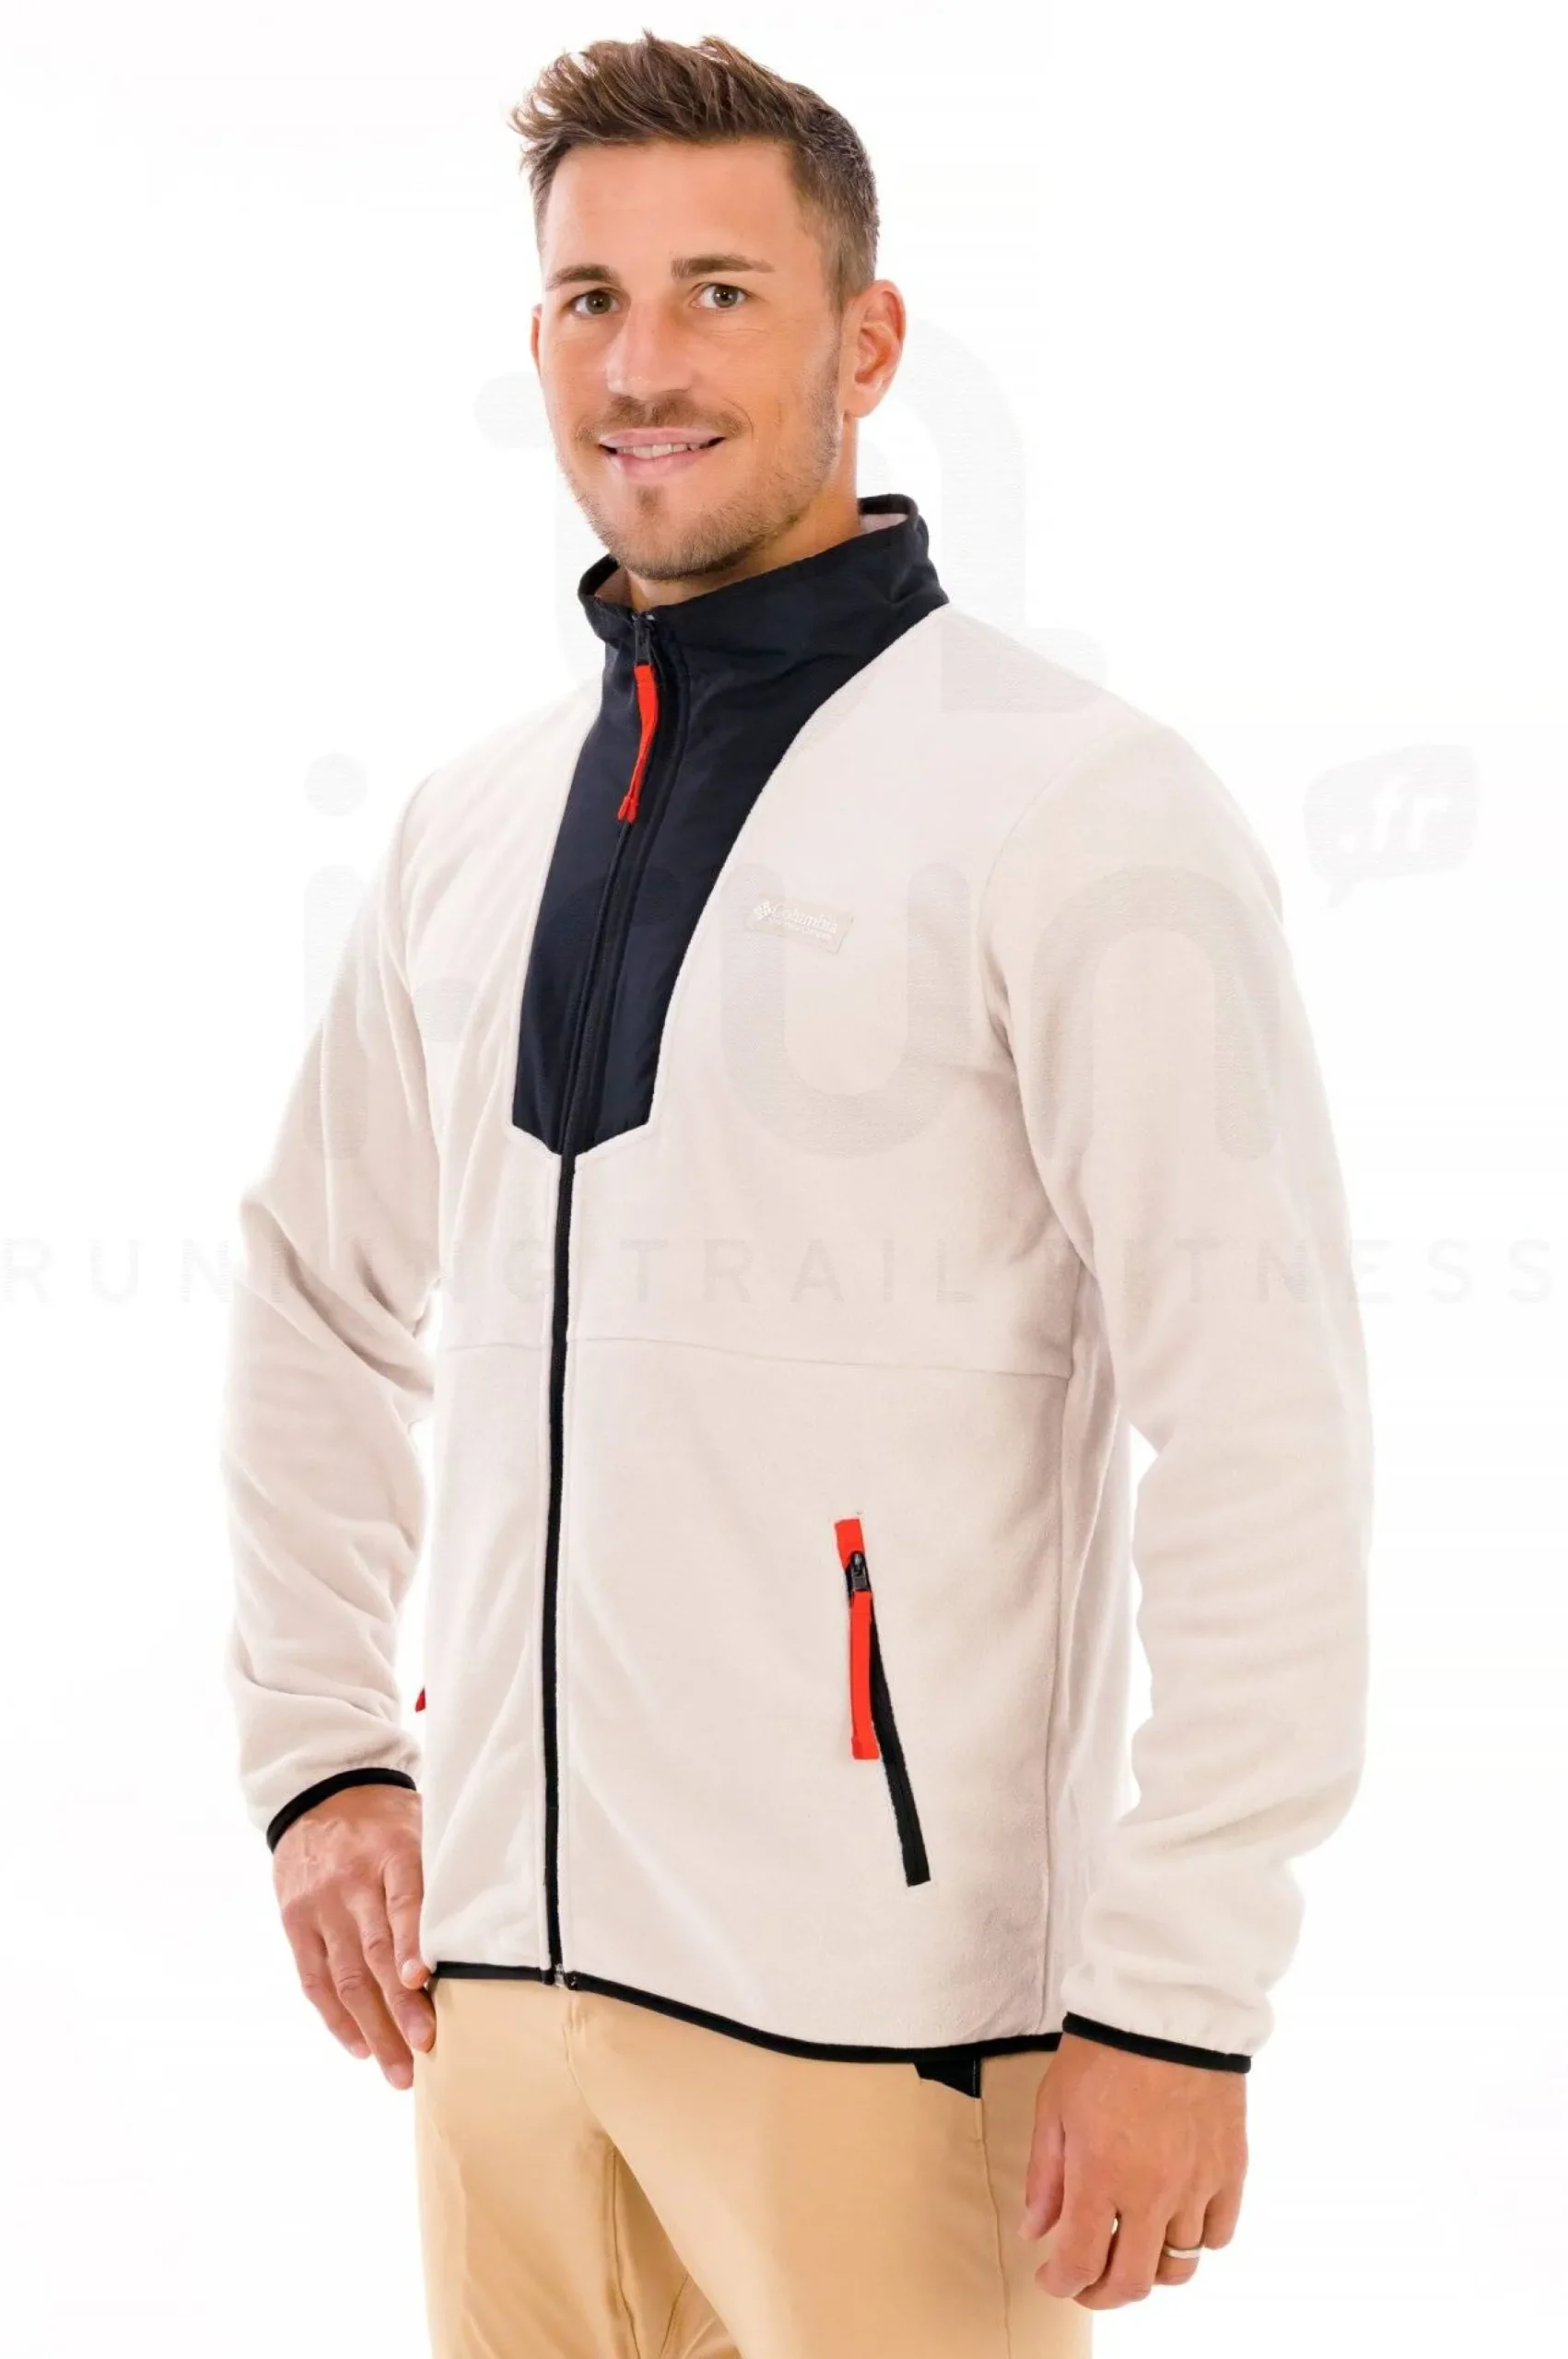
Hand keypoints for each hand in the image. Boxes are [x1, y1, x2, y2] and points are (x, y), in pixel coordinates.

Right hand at [272, 1783, 435, 2088]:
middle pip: (375, 1952)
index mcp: (392, 1852)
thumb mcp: (420, 1827)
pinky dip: (335, 2017)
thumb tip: (482, 1931)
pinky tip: (358, 2045)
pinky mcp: (295, 1922)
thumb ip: (439, 1876)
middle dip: (400, 2008)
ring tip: (397, 2069)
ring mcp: (319, 1905)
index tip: (421, 1983)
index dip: (411, 1945)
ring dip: (372, 2028)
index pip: (403, 1903)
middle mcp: (351, 1882)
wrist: (319, 1793)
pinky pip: (313, 1978)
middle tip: (424, 2050)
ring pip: (345, 1976)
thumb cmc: (386, 1820)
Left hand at [1016, 2031, 1247, 2306]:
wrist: (1168, 2007)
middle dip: (1104, 2293)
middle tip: (1089, 2281)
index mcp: (1101, 2175)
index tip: (1051, 2277)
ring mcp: (1197, 2184)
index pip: (1081, 2263)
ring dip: (1151, 2269)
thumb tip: (1037, 2231)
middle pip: (1133, 2281)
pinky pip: (1219, 2233)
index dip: (1061, 2283)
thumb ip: (1045, 2175)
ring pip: (1180, 2264)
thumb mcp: (1054, 2105)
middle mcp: (1152, 2192)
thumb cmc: (1104, 2050)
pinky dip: (1197, 2241)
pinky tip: (1177, 2221)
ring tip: (1133, 2249)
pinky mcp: (1230, 2168)